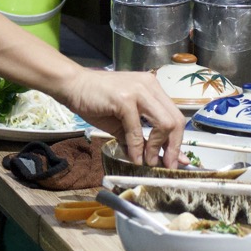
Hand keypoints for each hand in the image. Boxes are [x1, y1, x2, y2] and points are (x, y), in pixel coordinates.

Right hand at [58, 68, 186, 165]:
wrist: (71, 85)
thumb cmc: (95, 101)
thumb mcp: (122, 122)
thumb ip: (140, 138)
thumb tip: (153, 160)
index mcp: (152, 89)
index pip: (176, 116)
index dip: (178, 142)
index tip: (177, 161)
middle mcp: (150, 86)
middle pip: (176, 121)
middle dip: (173, 148)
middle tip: (167, 165)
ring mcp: (139, 90)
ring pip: (164, 123)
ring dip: (157, 148)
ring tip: (148, 162)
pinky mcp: (125, 99)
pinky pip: (137, 129)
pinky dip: (137, 147)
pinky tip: (133, 157)